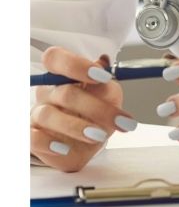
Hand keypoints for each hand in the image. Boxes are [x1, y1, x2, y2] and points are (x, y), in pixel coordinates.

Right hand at [30, 48, 137, 171]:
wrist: (89, 143)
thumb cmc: (97, 113)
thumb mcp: (108, 96)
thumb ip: (104, 83)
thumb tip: (103, 63)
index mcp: (63, 75)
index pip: (56, 58)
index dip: (76, 65)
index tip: (103, 76)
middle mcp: (47, 92)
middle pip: (64, 92)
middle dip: (96, 107)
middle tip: (119, 120)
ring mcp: (37, 114)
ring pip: (49, 115)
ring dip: (77, 126)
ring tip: (99, 135)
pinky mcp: (31, 137)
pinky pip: (33, 138)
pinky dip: (50, 143)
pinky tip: (65, 148)